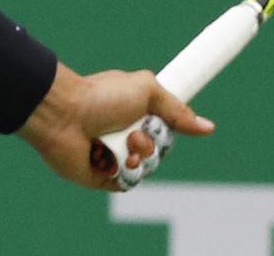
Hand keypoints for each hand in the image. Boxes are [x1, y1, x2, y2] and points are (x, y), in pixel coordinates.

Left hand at [16, 64, 214, 189]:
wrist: (65, 116)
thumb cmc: (101, 96)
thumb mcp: (146, 90)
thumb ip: (177, 110)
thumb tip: (209, 127)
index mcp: (135, 112)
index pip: (165, 127)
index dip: (168, 127)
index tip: (163, 122)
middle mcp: (126, 134)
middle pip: (160, 149)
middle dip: (153, 142)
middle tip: (135, 133)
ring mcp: (115, 155)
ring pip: (148, 167)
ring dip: (140, 156)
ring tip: (123, 145)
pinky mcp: (104, 176)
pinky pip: (130, 182)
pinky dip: (126, 172)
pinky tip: (111, 160)